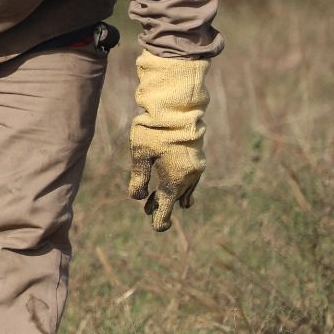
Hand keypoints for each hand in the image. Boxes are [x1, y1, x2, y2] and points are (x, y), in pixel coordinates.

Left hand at [128, 52, 209, 231]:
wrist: (178, 105)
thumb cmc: (155, 128)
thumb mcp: (140, 153)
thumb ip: (138, 177)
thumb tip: (137, 197)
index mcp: (174, 179)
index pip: (166, 205)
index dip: (161, 218)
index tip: (158, 228)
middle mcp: (188, 176)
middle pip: (174, 198)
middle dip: (160, 206)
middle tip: (147, 212)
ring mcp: (196, 167)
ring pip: (182, 188)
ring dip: (169, 194)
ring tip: (154, 201)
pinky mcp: (197, 157)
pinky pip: (190, 178)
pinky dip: (180, 185)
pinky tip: (176, 186)